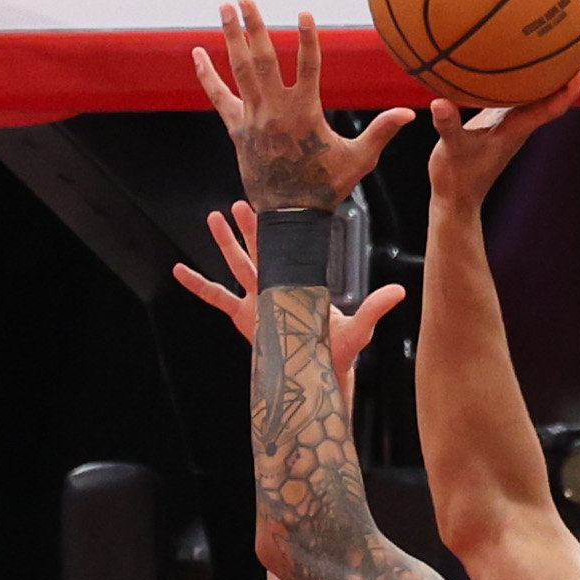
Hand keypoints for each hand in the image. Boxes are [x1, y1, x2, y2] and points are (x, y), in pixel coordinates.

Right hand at [170, 199, 401, 366]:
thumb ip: (374, 308)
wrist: (317, 378)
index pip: (290, 248)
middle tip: (240, 200)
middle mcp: (277, 286)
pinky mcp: (243, 318)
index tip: (274, 203)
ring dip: (225, 242)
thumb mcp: (358, 328)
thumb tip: (400, 291)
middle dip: (250, 226)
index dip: (281, 226)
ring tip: (213, 217)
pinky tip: (179, 270)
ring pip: (237, 265)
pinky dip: (198, 285)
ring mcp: (257, 301)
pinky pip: (215, 298)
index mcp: (301, 281)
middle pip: (261, 249)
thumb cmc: (337, 354)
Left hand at [189, 8, 407, 213]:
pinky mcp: (237, 130)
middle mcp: (276, 110)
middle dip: (255, 26)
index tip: (304, 13)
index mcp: (305, 113)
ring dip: (232, 37)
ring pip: (240, 70)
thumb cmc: (326, 187)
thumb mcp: (359, 159)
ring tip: (225, 8)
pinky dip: (206, 76)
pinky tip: (196, 53)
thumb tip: (410, 113)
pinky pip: (218, 98)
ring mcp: (253, 119)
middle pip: (264, 59)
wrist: (291, 216)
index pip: (309, 66)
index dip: (308, 38)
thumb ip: (381, 131)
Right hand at [422, 76, 579, 215]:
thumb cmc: (457, 178)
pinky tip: (543, 52)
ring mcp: (518, 119)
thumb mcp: (450, 151)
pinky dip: (544, 71)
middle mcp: (525, 122)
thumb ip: (448, 126)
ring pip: (553, 90)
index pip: (550, 108)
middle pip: (565, 92)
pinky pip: (533, 89)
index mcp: (517, 129)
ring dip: (574, 67)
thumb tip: (440, 103)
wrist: (458, 198)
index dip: (567, 91)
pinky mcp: (507, 117)